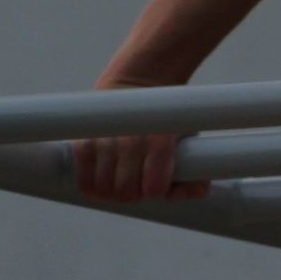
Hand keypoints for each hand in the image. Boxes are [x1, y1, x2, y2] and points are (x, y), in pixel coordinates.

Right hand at [71, 72, 210, 203]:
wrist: (136, 83)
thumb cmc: (165, 121)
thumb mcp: (189, 141)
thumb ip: (196, 175)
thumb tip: (180, 196)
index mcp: (160, 140)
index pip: (154, 188)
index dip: (154, 191)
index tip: (156, 183)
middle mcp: (130, 140)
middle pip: (126, 192)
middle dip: (133, 194)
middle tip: (136, 184)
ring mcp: (105, 141)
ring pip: (104, 189)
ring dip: (112, 193)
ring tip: (120, 181)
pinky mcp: (84, 141)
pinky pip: (84, 179)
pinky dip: (91, 186)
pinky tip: (103, 178)